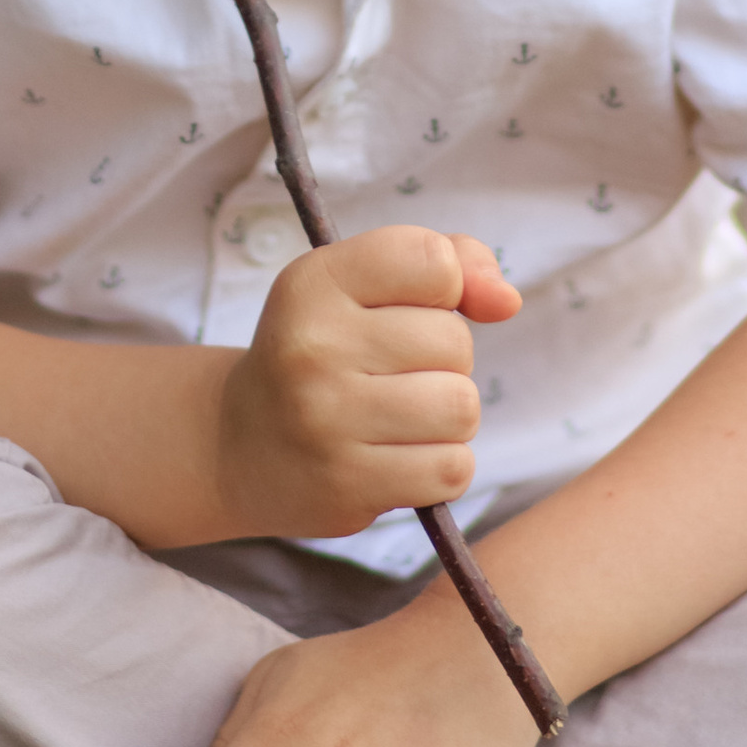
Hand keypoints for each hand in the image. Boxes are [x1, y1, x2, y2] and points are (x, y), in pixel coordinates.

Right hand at [212, 221, 518, 544]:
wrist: (239, 444)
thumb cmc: (324, 351)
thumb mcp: (362, 286)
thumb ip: (448, 263)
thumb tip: (507, 300)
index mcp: (315, 282)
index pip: (433, 261)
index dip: (447, 286)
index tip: (414, 305)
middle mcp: (313, 347)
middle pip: (454, 342)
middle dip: (444, 359)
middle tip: (391, 372)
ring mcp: (326, 421)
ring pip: (461, 407)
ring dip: (448, 416)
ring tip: (401, 416)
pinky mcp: (347, 485)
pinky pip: (451, 469)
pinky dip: (441, 466)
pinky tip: (399, 457)